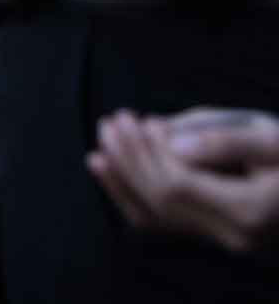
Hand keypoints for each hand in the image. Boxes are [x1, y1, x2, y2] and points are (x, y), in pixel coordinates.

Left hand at [89, 109, 278, 252]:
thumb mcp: (271, 141)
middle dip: (128, 159)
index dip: (147, 151)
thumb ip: (225, 142)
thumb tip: (173, 145)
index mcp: (249, 210)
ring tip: (99, 148)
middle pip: (161, 200)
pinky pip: (163, 225)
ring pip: (155, 219)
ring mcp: (223, 242)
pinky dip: (131, 199)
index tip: (134, 119)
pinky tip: (109, 173)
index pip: (177, 185)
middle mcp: (234, 236)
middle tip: (110, 123)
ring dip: (121, 181)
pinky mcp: (213, 238)